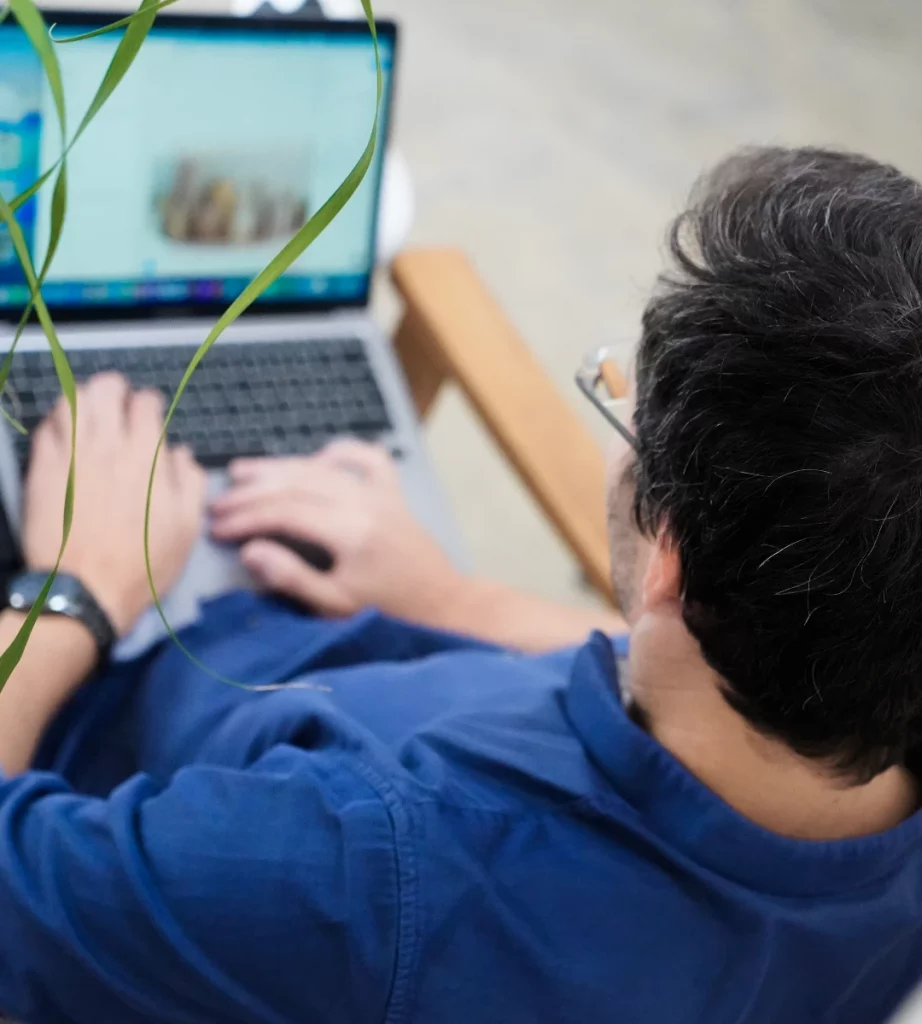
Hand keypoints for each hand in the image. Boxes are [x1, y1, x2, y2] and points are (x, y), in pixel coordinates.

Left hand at [23, 373, 206, 635]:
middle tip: (118, 401)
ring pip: (71, 400)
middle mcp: (108, 446)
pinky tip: (64, 432)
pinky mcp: (43, 470)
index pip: (146, 403)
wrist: (87, 590)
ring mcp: (71, 455)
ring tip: (89, 410)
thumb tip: (182, 455)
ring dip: (83, 398)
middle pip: (106, 389)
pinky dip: (56, 420)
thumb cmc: (142, 564)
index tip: (151, 413)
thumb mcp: (186, 528)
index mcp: (147, 456)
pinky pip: (46, 427)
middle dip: (115, 389)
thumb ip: (190, 483)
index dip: (150, 403)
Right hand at [209, 439, 464, 621]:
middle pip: (297, 483)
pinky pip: (367, 459)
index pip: (285, 511)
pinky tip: (314, 461)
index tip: (216, 527)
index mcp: (350, 531)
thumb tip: (250, 550)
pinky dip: (339, 453)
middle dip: (253, 491)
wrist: (444, 606)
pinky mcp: (393, 494)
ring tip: (242, 473)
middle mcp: (365, 502)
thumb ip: (292, 578)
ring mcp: (381, 493)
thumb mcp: (335, 607)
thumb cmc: (389, 613)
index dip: (247, 517)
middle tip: (217, 503)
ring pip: (322, 468)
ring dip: (280, 468)